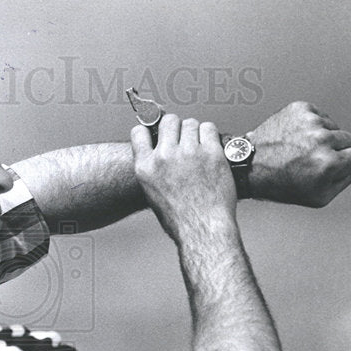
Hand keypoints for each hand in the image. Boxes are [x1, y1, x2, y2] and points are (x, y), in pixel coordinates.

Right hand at [131, 115, 236, 244]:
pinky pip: (209, 128)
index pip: (139, 132)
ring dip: (195, 132)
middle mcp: (164, 157)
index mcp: (145, 168)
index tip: (158, 133)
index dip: (150, 130)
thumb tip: (160, 151)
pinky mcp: (210, 152)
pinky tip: (210, 149)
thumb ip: (153, 170)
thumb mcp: (153, 194)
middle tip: (184, 139)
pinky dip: (210, 135)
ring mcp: (188, 153)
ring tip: (199, 148)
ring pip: (190, 123)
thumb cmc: (180, 218)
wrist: (203, 229)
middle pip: (169, 121)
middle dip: (176, 127)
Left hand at [247, 102, 350, 206]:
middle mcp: (321, 140)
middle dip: (335, 150)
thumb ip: (342, 183)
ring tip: (300, 149)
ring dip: (321, 137)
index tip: (327, 167)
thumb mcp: (317, 198)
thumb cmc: (279, 184)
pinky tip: (295, 138)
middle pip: (349, 139)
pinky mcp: (300, 109)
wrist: (250, 166)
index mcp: (328, 164)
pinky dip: (310, 125)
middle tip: (311, 159)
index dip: (344, 165)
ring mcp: (310, 122)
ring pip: (333, 127)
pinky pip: (319, 115)